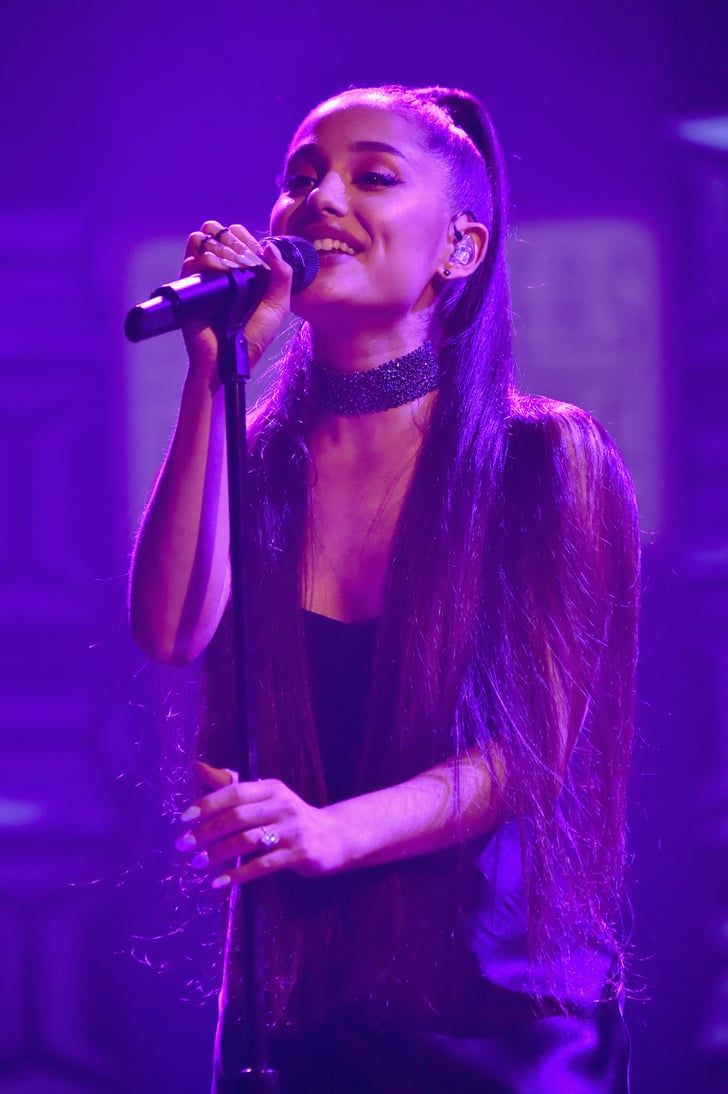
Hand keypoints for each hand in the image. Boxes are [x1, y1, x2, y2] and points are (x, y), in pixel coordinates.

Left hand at [175, 760, 346, 888]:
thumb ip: (233, 787)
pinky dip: (238, 874)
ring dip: (218, 854)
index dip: (208, 804)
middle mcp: (283, 805)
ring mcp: (293, 830)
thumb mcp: (266, 798)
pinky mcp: (300, 854)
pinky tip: (219, 883)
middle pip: (238, 816)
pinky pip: (262, 865)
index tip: (184, 819)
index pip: (235, 792)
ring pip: (247, 841)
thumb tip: (197, 768)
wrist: (334, 837)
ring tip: (198, 864)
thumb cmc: (290, 818)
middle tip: (184, 845)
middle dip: (206, 832)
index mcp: (272, 788)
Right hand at [180, 221, 292, 380]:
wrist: (232, 361)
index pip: (237, 236)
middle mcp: (219, 270)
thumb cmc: (254, 338)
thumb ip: (282, 276)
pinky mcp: (189, 288)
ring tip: (233, 264)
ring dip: (219, 244)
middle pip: (216, 232)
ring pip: (200, 240)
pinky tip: (222, 271)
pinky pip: (191, 261)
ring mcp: (203, 278)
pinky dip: (208, 260)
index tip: (257, 253)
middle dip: (232, 237)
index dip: (246, 237)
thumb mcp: (277, 307)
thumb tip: (269, 246)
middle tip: (245, 257)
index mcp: (240, 271)